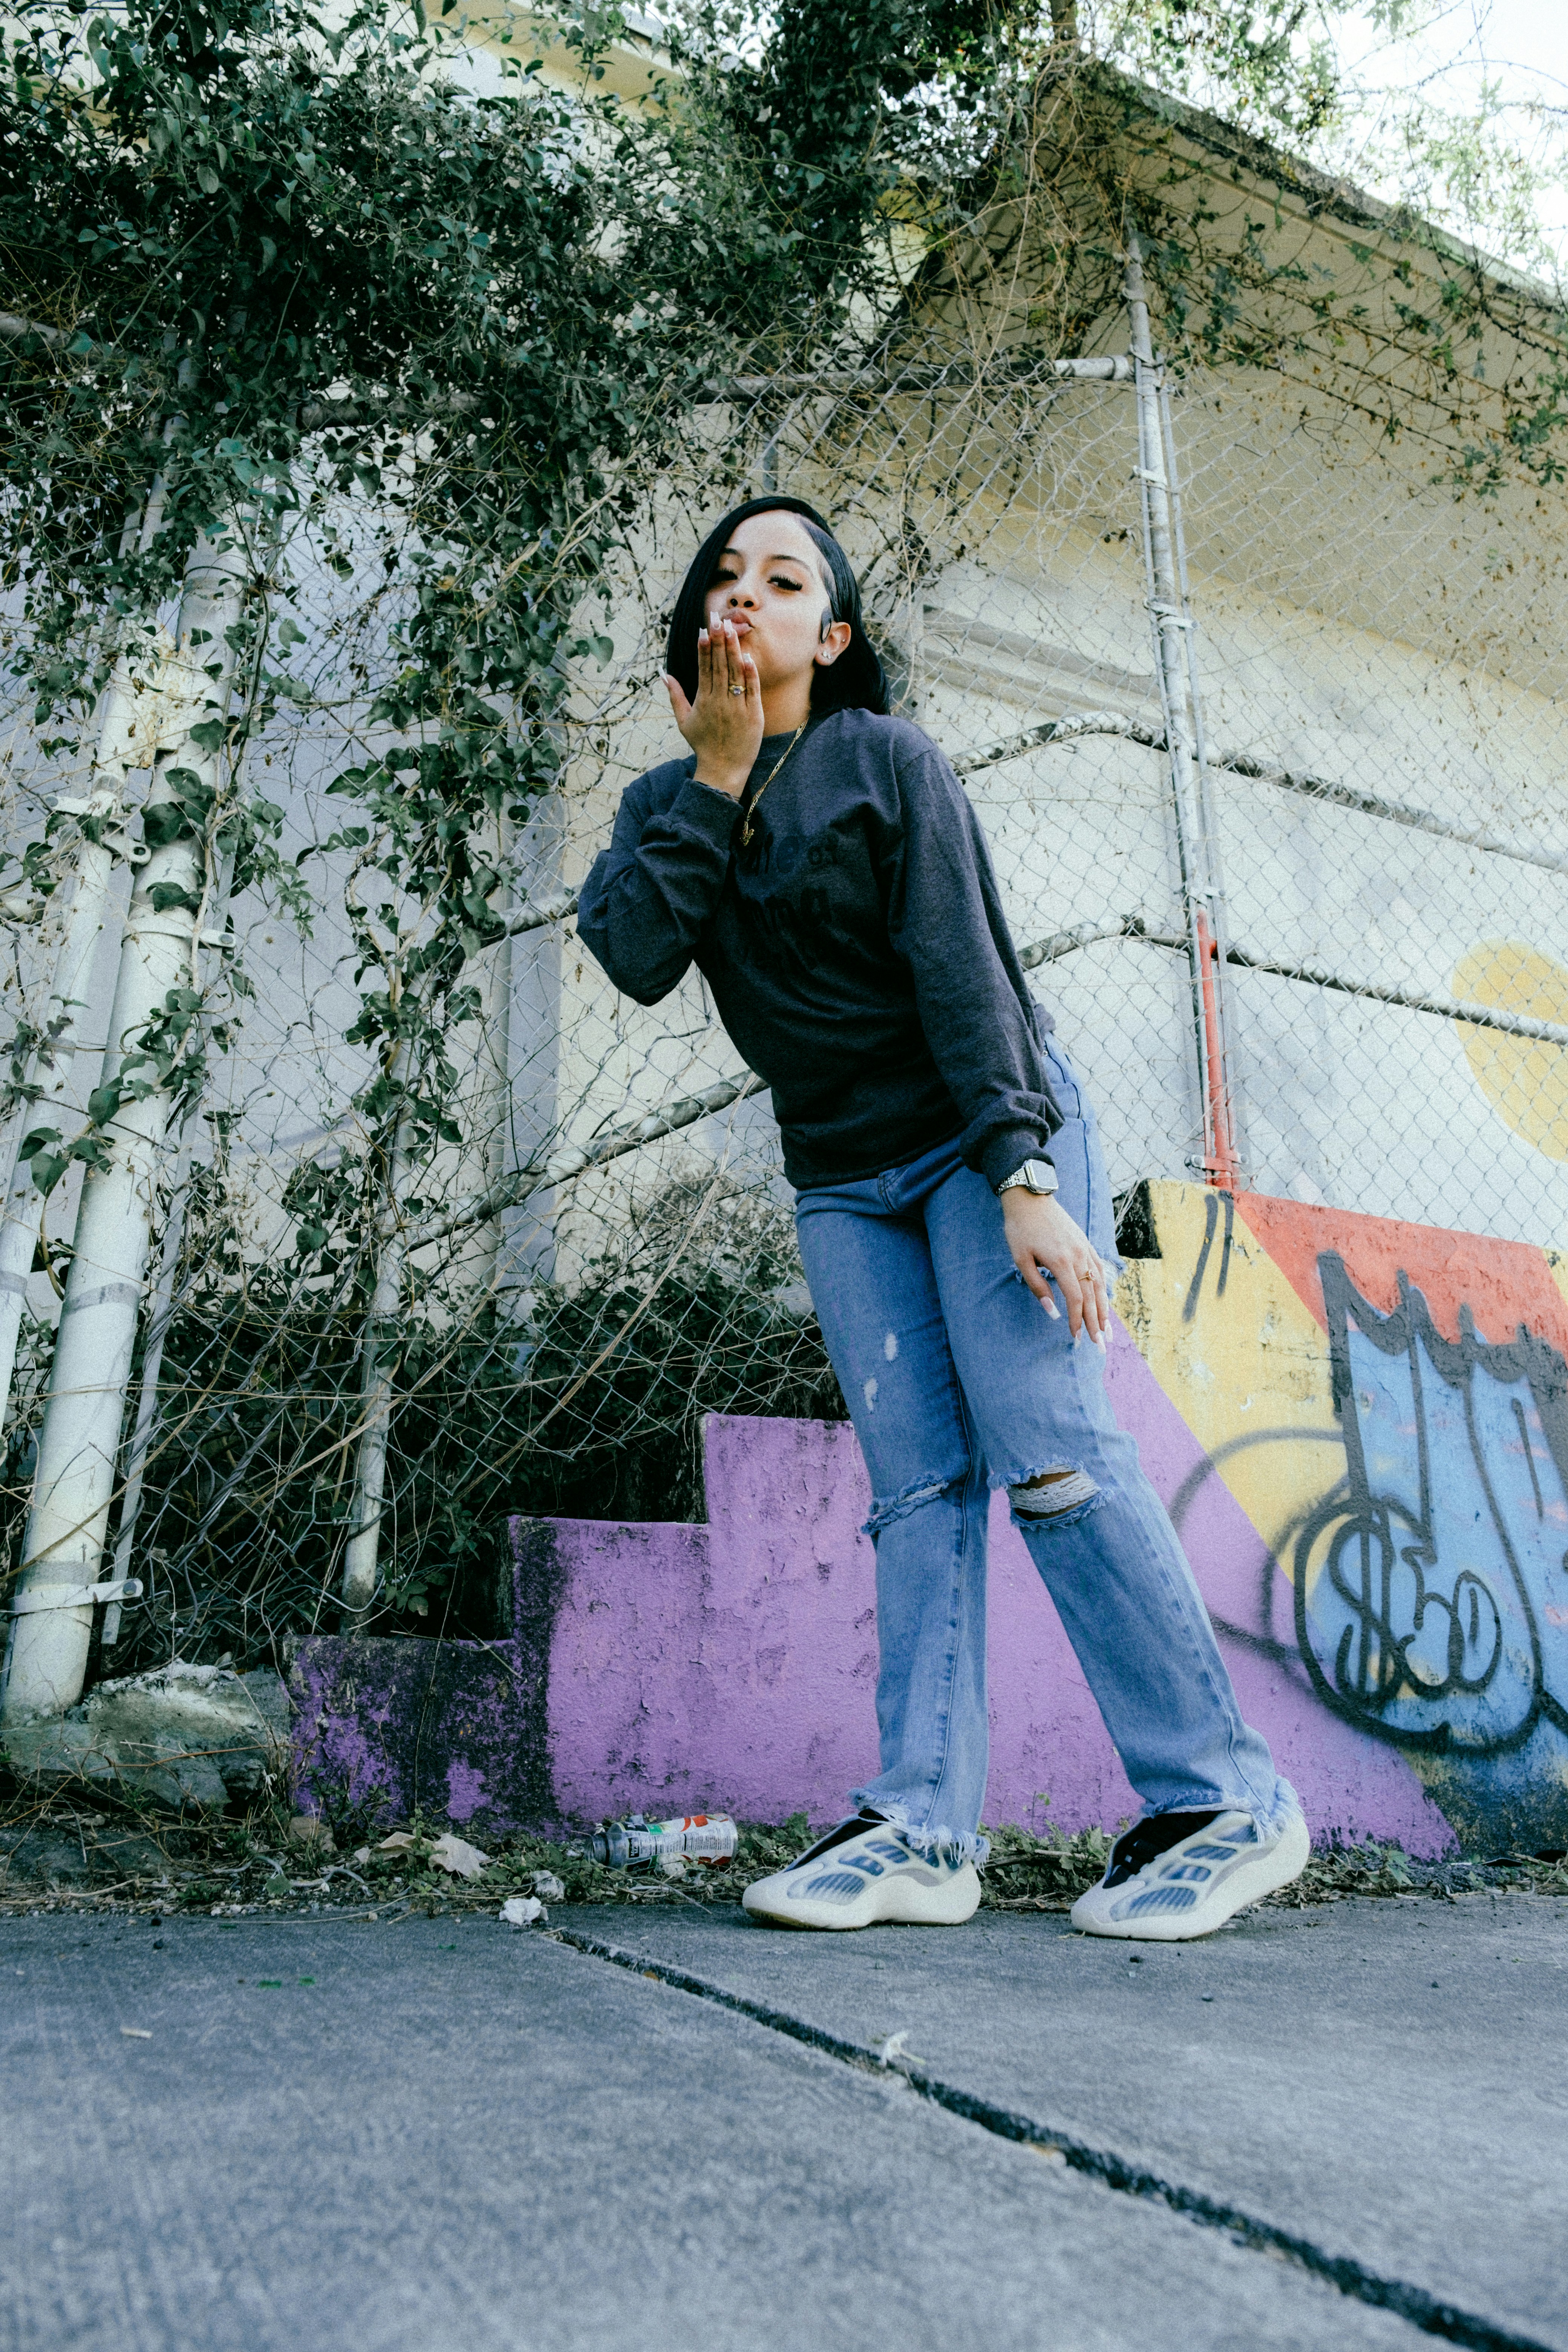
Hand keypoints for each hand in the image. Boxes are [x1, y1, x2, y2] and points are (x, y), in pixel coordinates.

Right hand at [664, 618, 763, 797]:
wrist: (723, 769)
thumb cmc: (702, 745)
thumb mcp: (684, 721)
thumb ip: (675, 696)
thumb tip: (663, 675)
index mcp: (703, 701)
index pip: (703, 668)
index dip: (704, 648)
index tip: (703, 630)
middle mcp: (719, 701)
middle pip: (718, 665)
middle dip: (718, 641)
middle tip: (717, 618)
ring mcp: (736, 707)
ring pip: (734, 673)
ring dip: (733, 651)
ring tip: (732, 629)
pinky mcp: (753, 714)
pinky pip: (752, 690)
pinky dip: (750, 674)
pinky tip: (747, 657)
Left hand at [1002, 1190, 1108, 1343]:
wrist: (1030, 1198)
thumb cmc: (1020, 1229)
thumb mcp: (1021, 1259)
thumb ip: (1037, 1286)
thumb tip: (1053, 1312)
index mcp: (1062, 1261)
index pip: (1075, 1299)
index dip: (1077, 1321)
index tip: (1077, 1339)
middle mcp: (1079, 1256)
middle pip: (1092, 1296)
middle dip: (1096, 1323)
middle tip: (1100, 1346)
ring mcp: (1085, 1249)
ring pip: (1099, 1284)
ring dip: (1104, 1309)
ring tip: (1107, 1330)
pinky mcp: (1085, 1244)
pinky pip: (1099, 1270)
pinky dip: (1104, 1288)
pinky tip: (1104, 1301)